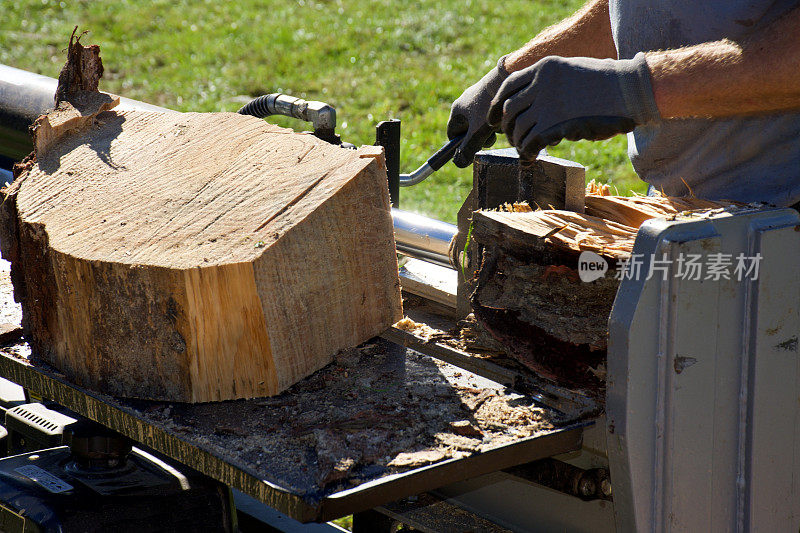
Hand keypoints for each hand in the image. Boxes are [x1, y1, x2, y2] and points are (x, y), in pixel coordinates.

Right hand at [447, 57, 509, 167]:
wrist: (507, 79)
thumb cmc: (490, 108)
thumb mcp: (478, 133)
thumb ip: (467, 149)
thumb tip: (458, 163)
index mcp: (457, 110)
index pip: (453, 134)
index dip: (460, 145)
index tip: (472, 149)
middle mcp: (465, 102)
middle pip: (468, 130)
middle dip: (479, 137)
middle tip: (489, 138)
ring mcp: (478, 98)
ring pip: (481, 123)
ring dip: (489, 129)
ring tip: (499, 126)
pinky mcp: (491, 95)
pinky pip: (491, 114)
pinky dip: (497, 119)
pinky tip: (506, 116)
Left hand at [487, 52, 659, 159]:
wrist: (628, 91)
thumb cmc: (606, 84)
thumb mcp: (572, 72)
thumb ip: (550, 84)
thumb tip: (533, 102)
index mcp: (544, 68)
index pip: (508, 85)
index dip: (496, 104)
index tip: (494, 118)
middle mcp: (541, 84)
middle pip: (508, 109)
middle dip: (506, 127)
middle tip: (511, 138)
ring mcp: (547, 105)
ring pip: (517, 128)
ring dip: (517, 142)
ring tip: (525, 149)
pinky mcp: (554, 126)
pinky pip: (529, 143)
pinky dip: (526, 154)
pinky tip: (530, 159)